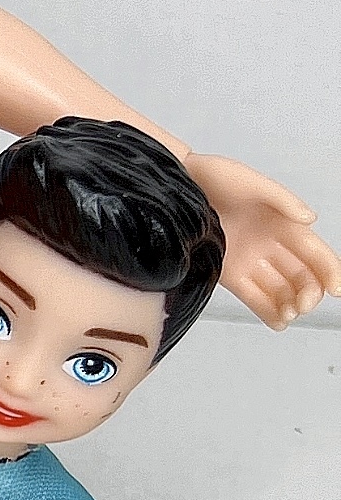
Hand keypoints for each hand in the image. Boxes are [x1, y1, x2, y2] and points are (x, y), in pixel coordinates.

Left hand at [187, 155, 340, 327]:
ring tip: (290, 314)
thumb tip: (309, 218)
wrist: (173, 185)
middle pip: (300, 274)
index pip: (314, 251)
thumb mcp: (251, 182)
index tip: (337, 289)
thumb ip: (282, 199)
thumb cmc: (214, 177)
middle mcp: (270, 244)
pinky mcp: (228, 271)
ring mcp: (250, 259)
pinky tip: (279, 323)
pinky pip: (253, 295)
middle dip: (308, 292)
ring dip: (289, 304)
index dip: (329, 269)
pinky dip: (267, 310)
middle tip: (304, 304)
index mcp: (282, 222)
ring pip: (279, 288)